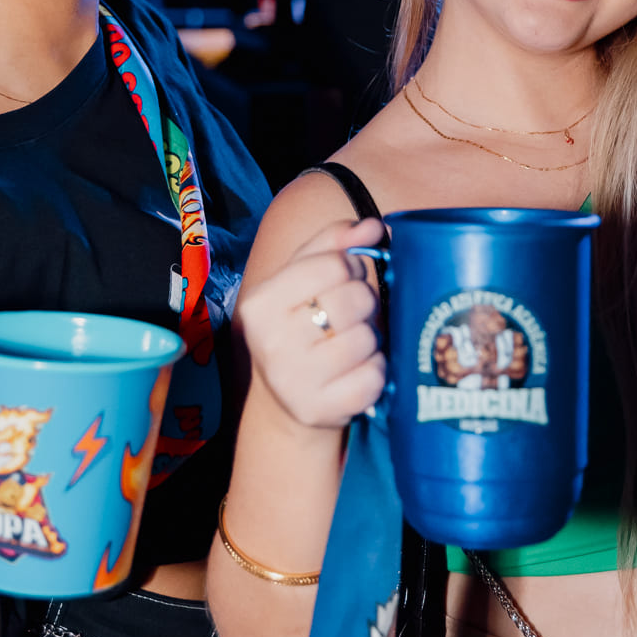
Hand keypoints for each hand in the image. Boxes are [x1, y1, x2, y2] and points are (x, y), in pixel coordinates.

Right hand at [239, 218, 385, 429]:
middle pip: (354, 300)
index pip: (333, 264)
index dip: (353, 267)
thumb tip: (374, 226)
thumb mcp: (302, 279)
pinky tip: (357, 371)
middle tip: (352, 316)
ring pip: (366, 339)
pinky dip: (376, 372)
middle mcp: (271, 343)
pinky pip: (374, 377)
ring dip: (370, 340)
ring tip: (352, 345)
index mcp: (261, 303)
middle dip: (364, 303)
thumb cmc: (300, 328)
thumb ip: (333, 244)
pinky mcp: (321, 410)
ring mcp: (294, 381)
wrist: (287, 401)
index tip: (348, 279)